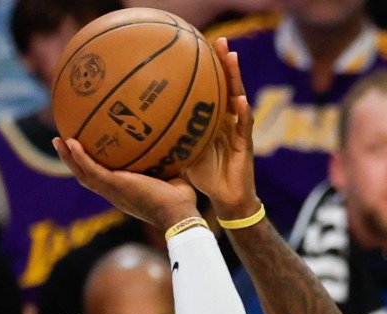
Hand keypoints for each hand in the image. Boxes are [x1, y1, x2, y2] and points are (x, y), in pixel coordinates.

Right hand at [53, 135, 197, 231]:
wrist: (179, 214)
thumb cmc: (181, 202)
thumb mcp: (173, 178)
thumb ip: (169, 164)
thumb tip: (178, 146)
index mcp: (125, 193)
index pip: (104, 181)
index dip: (93, 168)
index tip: (87, 154)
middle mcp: (114, 194)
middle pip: (86, 177)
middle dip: (72, 162)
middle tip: (63, 143)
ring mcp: (112, 190)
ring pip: (82, 173)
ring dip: (68, 157)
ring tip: (58, 140)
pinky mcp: (114, 185)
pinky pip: (91, 169)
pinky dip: (79, 157)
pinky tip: (71, 142)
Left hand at [184, 38, 259, 220]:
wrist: (227, 200)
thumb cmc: (205, 177)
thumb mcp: (182, 151)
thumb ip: (169, 135)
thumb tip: (139, 126)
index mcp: (215, 119)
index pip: (213, 88)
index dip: (209, 68)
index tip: (199, 45)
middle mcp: (229, 120)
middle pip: (228, 85)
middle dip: (225, 62)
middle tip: (218, 40)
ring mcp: (239, 130)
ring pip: (239, 97)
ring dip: (236, 77)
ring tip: (232, 57)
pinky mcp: (247, 145)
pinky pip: (245, 125)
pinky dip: (244, 111)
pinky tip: (240, 99)